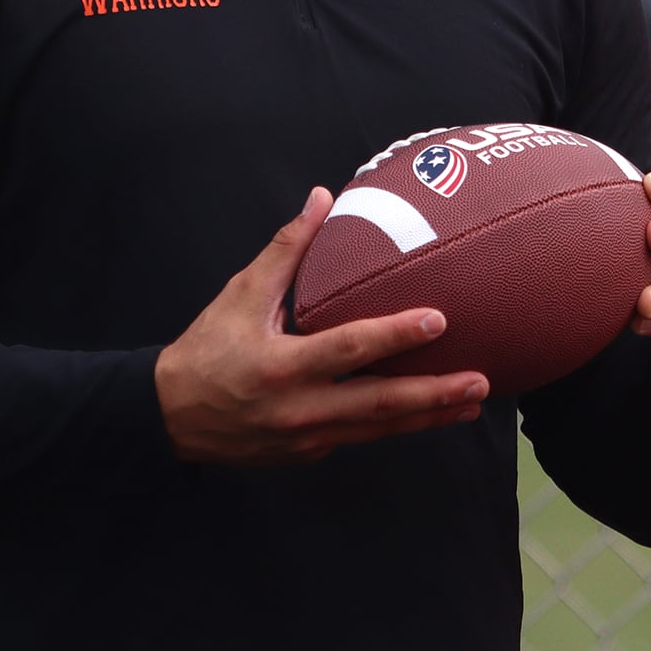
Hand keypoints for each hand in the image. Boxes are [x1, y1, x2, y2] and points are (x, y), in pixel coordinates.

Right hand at [154, 187, 488, 463]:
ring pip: (379, 429)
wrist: (170, 418)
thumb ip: (287, 249)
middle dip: (433, 394)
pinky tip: (434, 413)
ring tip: (473, 400)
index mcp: (281, 366)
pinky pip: (363, 436)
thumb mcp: (240, 294)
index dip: (395, 335)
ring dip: (430, 416)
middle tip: (480, 379)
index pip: (348, 348)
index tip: (439, 320)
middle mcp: (299, 409)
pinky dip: (400, 426)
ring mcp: (307, 437)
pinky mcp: (311, 452)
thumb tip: (323, 197)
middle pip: (379, 404)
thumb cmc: (207, 349)